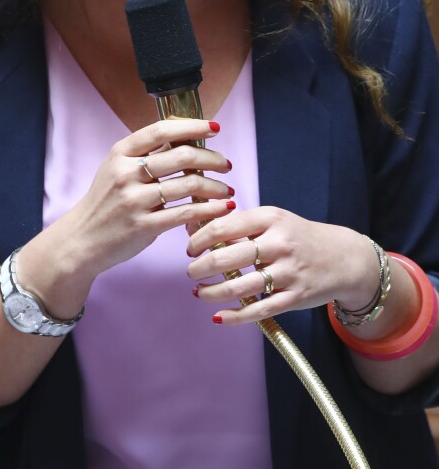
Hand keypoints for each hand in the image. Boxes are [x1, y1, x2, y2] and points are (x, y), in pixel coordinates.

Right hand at [63, 118, 234, 281]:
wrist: (82, 239)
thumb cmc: (106, 201)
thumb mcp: (118, 169)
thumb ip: (148, 154)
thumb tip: (187, 135)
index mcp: (121, 153)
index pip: (161, 130)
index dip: (192, 126)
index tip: (214, 127)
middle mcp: (126, 173)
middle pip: (181, 156)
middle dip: (211, 159)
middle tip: (226, 164)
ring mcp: (134, 200)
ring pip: (187, 185)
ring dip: (215, 186)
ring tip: (227, 189)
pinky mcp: (143, 226)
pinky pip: (185, 214)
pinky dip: (210, 210)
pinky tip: (223, 208)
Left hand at [186, 206, 380, 324]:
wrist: (345, 258)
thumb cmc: (299, 237)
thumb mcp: (273, 220)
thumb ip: (239, 225)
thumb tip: (194, 229)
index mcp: (270, 218)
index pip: (223, 227)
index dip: (199, 239)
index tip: (190, 248)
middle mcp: (279, 243)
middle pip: (226, 257)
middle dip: (200, 267)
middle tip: (191, 271)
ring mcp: (288, 272)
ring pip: (238, 286)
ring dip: (211, 291)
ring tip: (199, 291)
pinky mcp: (294, 297)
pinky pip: (257, 310)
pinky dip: (233, 316)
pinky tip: (218, 316)